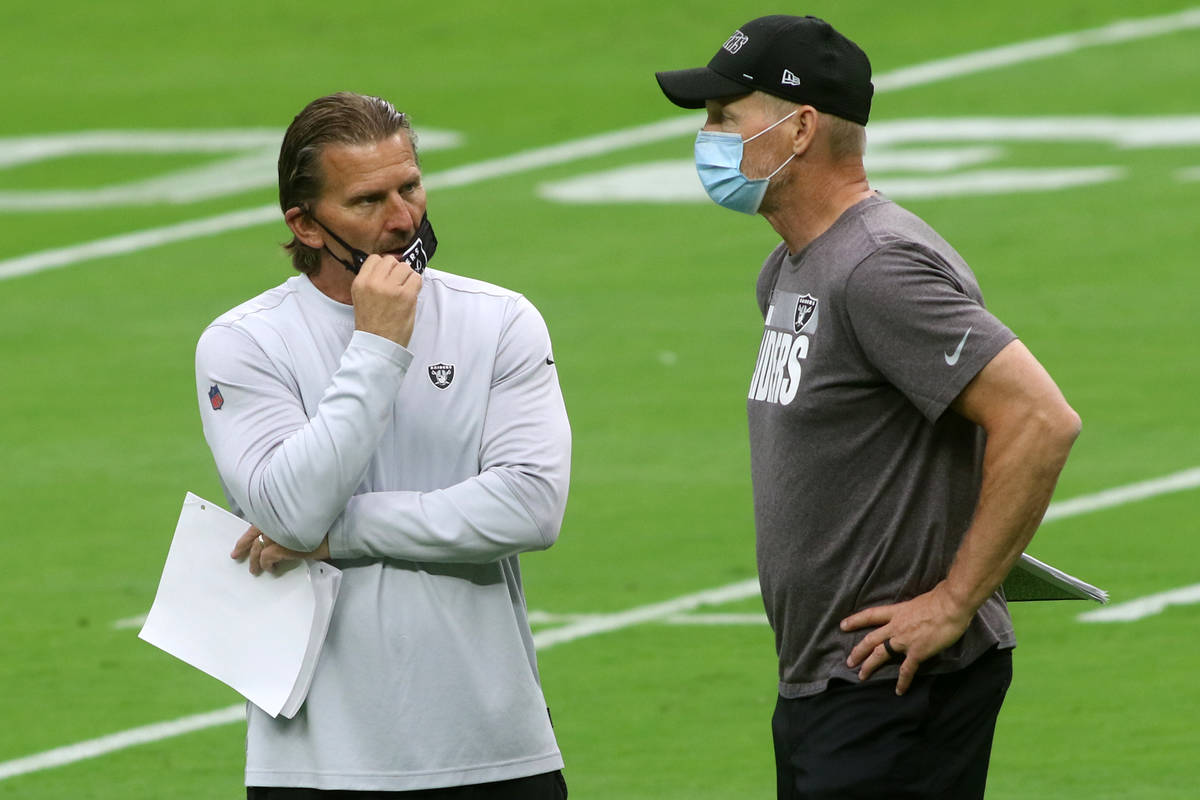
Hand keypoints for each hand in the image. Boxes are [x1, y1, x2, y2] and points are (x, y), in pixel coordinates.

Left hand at [230, 525, 330, 575]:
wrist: (338, 529)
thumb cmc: (326, 523)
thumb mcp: (303, 517)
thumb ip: (288, 521)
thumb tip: (280, 531)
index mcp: (279, 511)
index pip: (257, 523)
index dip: (248, 533)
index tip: (241, 543)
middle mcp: (275, 519)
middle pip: (252, 535)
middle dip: (242, 547)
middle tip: (236, 556)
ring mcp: (277, 532)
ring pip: (257, 548)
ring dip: (255, 560)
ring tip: (255, 570)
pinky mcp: (281, 547)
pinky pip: (267, 558)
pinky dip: (266, 565)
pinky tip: (271, 569)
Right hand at [351, 254, 421, 346]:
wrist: (378, 344)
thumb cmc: (372, 325)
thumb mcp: (362, 298)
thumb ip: (372, 282)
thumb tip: (390, 267)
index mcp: (360, 283)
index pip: (374, 259)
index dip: (384, 266)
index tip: (389, 275)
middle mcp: (373, 283)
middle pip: (391, 260)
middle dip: (396, 270)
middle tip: (398, 284)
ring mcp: (390, 288)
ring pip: (405, 267)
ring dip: (408, 277)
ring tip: (404, 291)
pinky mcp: (406, 296)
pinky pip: (416, 278)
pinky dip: (416, 285)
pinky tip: (411, 295)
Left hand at [840, 581, 973, 694]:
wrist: (951, 605)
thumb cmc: (941, 599)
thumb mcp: (919, 601)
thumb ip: (913, 610)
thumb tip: (917, 611)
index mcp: (897, 612)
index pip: (871, 615)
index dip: (855, 620)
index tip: (843, 625)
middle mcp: (896, 626)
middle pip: (871, 639)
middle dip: (858, 651)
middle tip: (849, 661)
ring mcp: (904, 640)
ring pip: (880, 654)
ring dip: (869, 666)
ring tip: (861, 676)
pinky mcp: (917, 652)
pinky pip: (906, 670)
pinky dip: (902, 682)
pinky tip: (899, 691)